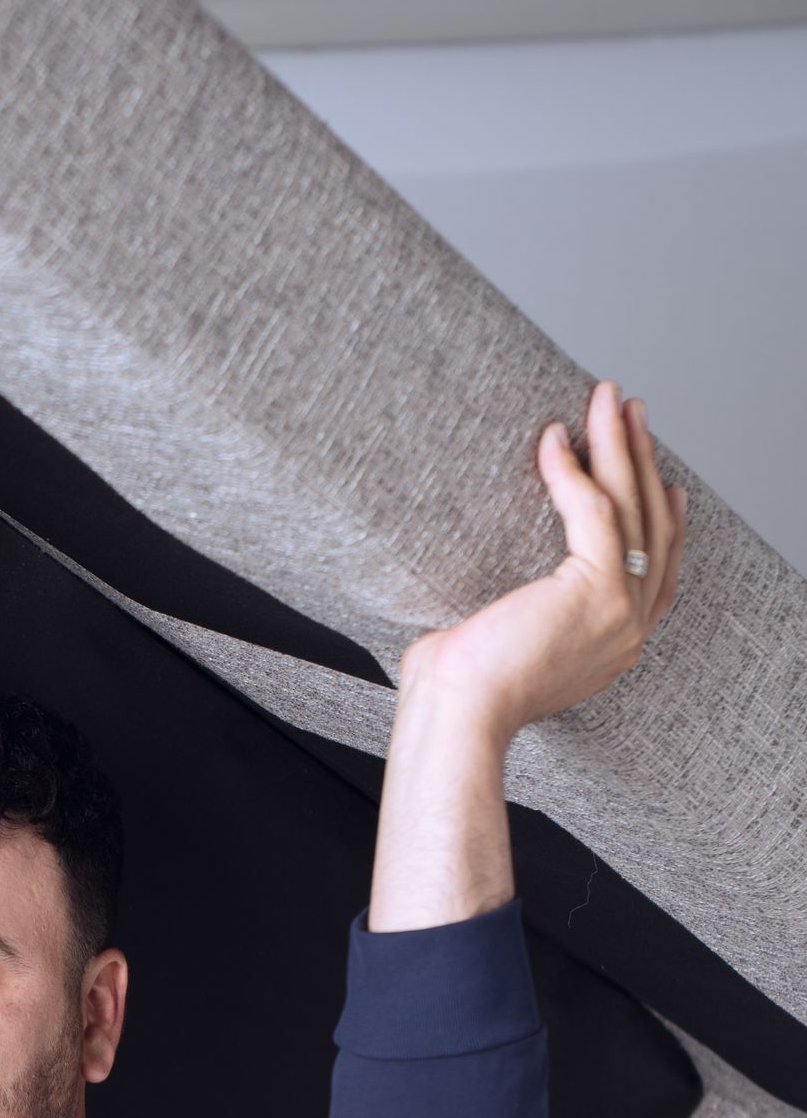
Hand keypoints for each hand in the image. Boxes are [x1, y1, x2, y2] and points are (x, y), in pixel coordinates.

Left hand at [399, 380, 686, 743]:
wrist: (457, 719)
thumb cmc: (459, 694)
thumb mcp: (505, 643)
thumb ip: (520, 613)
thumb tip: (496, 593)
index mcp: (614, 647)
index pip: (655, 570)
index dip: (662, 517)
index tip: (662, 479)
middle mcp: (629, 631)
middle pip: (651, 526)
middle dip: (642, 461)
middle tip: (630, 411)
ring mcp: (621, 612)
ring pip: (632, 508)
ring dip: (620, 445)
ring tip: (606, 398)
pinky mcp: (597, 592)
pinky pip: (594, 510)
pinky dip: (572, 468)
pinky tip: (554, 437)